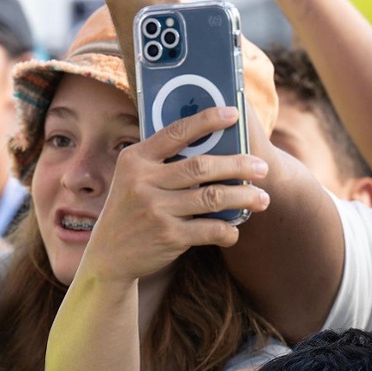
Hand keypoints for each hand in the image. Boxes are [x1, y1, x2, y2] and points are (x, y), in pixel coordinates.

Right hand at [83, 106, 269, 283]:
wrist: (109, 256)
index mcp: (135, 160)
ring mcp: (156, 210)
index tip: (233, 114)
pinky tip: (235, 229)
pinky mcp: (169, 237)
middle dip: (238, 165)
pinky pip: (211, 230)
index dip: (206, 121)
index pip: (175, 133)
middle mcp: (144, 182)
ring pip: (213, 198)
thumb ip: (160, 162)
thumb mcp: (132, 179)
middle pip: (202, 167)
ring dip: (244, 197)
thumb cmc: (131, 210)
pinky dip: (228, 230)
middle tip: (262, 168)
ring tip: (262, 198)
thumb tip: (211, 144)